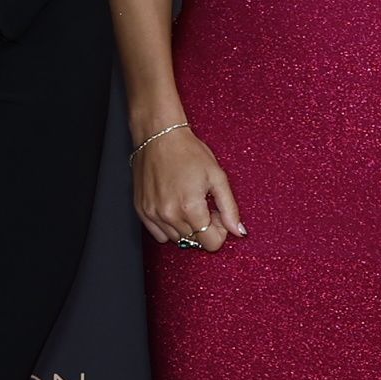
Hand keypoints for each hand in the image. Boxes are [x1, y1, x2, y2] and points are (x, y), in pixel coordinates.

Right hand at [134, 125, 244, 252]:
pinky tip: (174, 208)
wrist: (158, 136)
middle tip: (204, 205)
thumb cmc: (188, 152)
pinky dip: (169, 227)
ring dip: (187, 228)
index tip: (217, 214)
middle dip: (204, 228)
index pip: (211, 243)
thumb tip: (238, 231)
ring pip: (177, 239)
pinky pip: (159, 235)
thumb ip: (230, 208)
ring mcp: (153, 214)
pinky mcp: (141, 210)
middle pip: (195, 241)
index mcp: (190, 208)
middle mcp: (169, 215)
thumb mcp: (217, 177)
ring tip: (188, 204)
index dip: (219, 230)